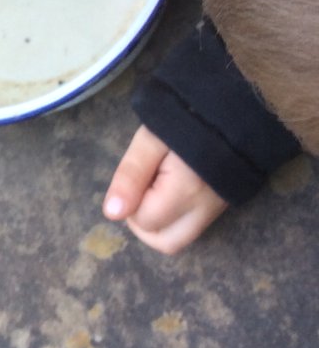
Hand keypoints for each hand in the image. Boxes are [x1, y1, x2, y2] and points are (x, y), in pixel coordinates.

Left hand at [102, 125, 228, 253]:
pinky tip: (171, 190)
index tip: (140, 172)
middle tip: (142, 188)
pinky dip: (176, 218)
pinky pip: (194, 227)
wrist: (235, 105)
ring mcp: (218, 209)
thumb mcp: (150, 140)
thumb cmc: (186, 117)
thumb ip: (131, 176)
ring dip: (160, 224)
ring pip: (181, 239)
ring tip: (155, 189)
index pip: (145, 222)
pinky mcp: (224, 204)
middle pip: (165, 243)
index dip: (132, 201)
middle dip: (144, 222)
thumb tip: (112, 214)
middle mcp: (205, 209)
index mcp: (186, 191)